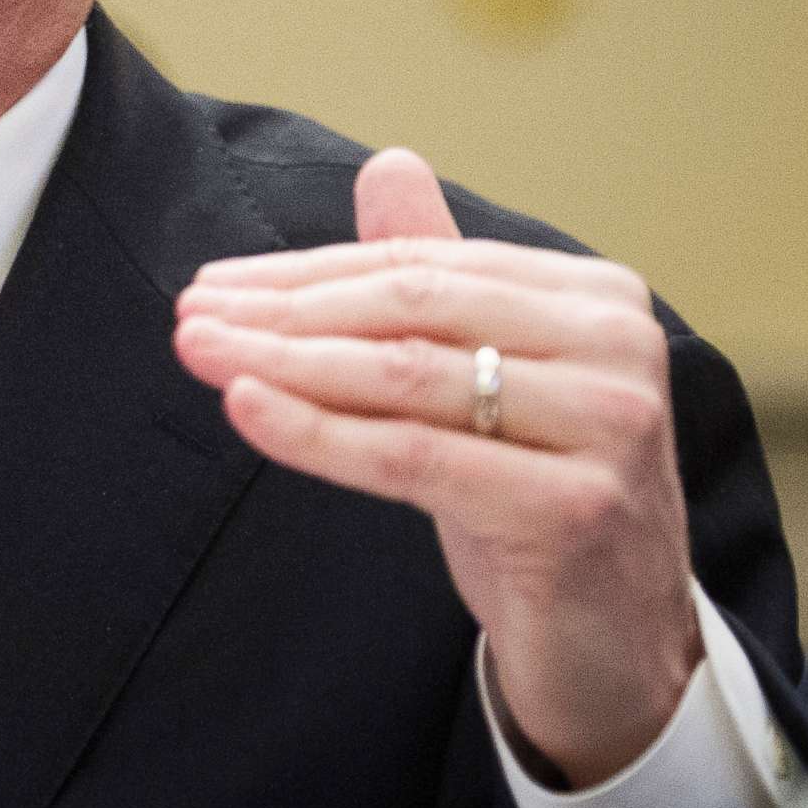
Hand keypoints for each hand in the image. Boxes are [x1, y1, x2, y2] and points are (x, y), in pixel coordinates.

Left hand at [172, 148, 701, 787]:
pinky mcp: (576, 506)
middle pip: (410, 309)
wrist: (615, 642)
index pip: (420, 267)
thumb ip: (444, 274)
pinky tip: (246, 406)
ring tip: (200, 350)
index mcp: (595, 297)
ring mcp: (609, 425)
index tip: (215, 283)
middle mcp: (616, 347)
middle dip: (285, 310)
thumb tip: (389, 164)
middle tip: (190, 312)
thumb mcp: (486, 377)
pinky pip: (413, 456)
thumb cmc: (535, 497)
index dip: (308, 273)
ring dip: (284, 361)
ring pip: (405, 378)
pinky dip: (317, 430)